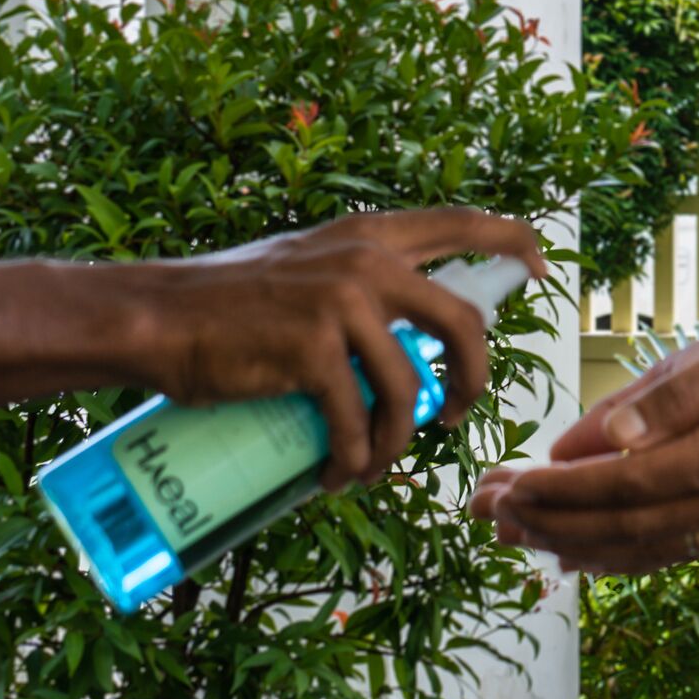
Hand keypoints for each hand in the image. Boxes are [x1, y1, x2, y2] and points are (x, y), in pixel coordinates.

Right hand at [144, 208, 545, 486]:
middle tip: (456, 416)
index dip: (512, 243)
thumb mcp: (305, 267)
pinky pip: (358, 422)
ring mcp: (343, 305)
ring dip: (398, 444)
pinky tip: (335, 475)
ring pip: (412, 392)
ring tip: (371, 465)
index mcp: (369, 236)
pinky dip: (353, 460)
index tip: (539, 269)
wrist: (159, 317)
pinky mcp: (316, 352)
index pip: (463, 223)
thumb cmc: (225, 302)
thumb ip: (354, 283)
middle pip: (464, 326)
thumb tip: (400, 335)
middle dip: (475, 383)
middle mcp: (366, 262)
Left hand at [471, 306, 698, 572]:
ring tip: (515, 538)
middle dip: (545, 524)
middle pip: (620, 528)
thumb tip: (594, 440)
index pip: (619, 485)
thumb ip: (670, 395)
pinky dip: (622, 555)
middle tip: (483, 515)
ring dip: (574, 546)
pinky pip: (675, 551)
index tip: (500, 488)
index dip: (554, 492)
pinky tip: (586, 553)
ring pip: (644, 550)